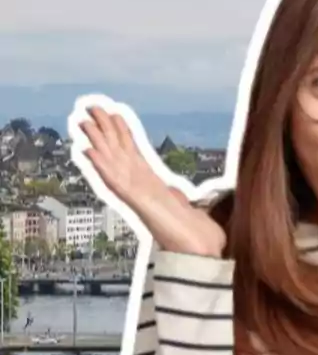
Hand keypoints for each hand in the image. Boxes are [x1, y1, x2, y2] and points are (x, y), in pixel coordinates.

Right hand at [77, 107, 226, 257]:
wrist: (196, 247)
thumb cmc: (191, 230)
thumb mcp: (183, 206)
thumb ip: (176, 197)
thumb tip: (177, 193)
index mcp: (149, 182)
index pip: (133, 152)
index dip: (123, 132)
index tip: (114, 113)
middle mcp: (139, 185)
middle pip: (118, 151)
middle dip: (105, 129)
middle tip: (92, 106)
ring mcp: (135, 192)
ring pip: (111, 161)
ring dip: (97, 142)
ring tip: (84, 122)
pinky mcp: (136, 201)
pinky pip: (114, 180)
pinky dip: (101, 165)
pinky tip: (89, 151)